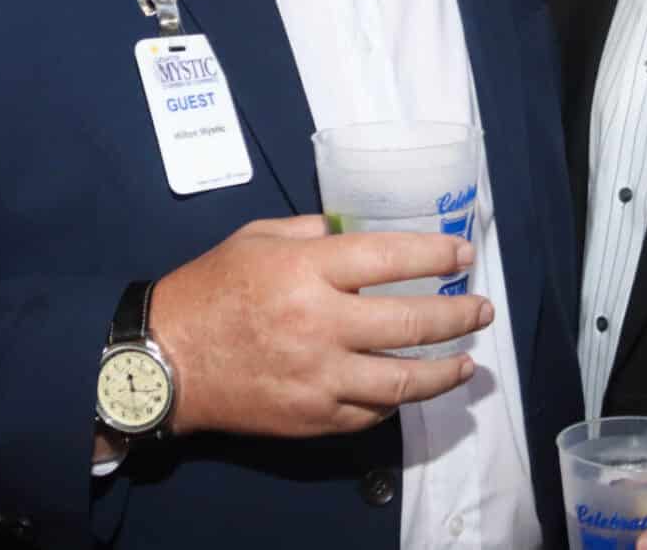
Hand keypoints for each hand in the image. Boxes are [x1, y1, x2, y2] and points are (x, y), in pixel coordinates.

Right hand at [151, 215, 489, 437]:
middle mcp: (321, 324)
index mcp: (307, 272)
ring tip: (466, 362)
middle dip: (458, 316)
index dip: (436, 254)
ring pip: (402, 381)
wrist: (165, 362)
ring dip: (444, 371)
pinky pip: (370, 413)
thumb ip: (310, 230)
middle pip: (411, 323)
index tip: (463, 254)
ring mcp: (320, 377)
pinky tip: (407, 389)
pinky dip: (393, 401)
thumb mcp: (255, 239)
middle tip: (482, 310)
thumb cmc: (209, 291)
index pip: (391, 258)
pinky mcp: (312, 417)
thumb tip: (353, 230)